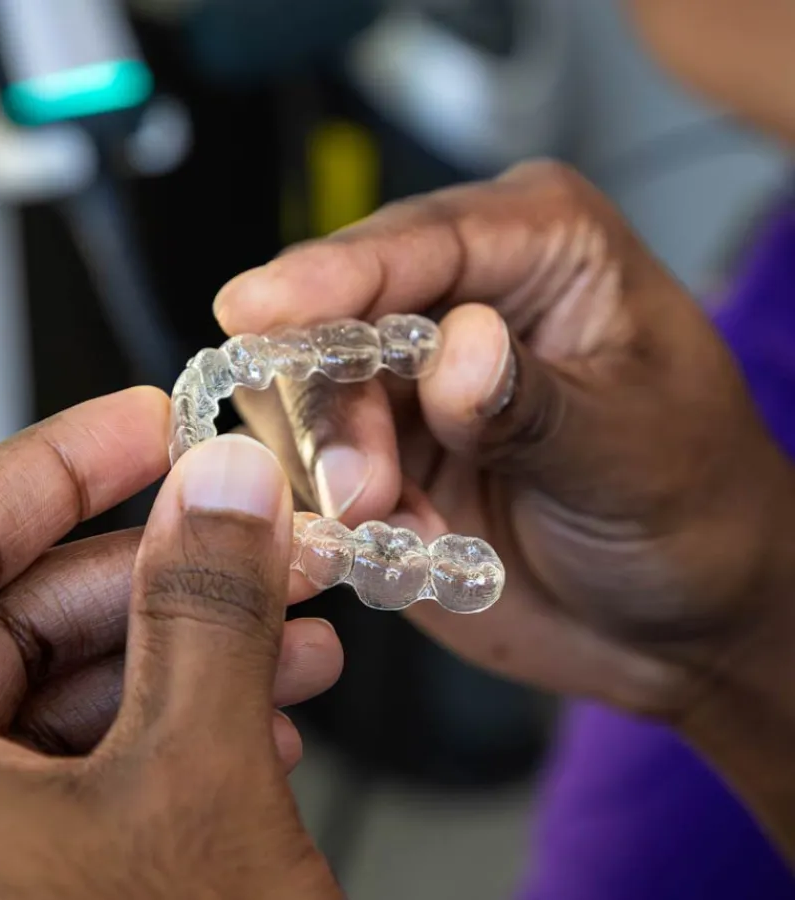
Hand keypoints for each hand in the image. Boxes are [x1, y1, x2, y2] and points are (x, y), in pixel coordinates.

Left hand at [0, 389, 341, 897]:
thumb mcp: (194, 789)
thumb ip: (209, 612)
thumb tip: (224, 487)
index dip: (64, 462)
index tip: (151, 422)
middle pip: (15, 615)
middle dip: (167, 573)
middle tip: (259, 540)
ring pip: (59, 690)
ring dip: (190, 654)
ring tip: (292, 643)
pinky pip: (72, 765)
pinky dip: (170, 733)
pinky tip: (260, 725)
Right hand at [213, 160, 794, 721]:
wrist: (675, 619)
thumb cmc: (693, 506)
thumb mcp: (631, 451)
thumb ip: (534, 403)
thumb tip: (453, 353)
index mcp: (542, 250)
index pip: (420, 241)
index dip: (332, 275)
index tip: (257, 309)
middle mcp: (461, 302)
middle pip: (339, 317)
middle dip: (334, 406)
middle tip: (361, 489)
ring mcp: (413, 385)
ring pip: (310, 399)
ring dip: (333, 469)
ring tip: (393, 524)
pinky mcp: (384, 454)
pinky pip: (316, 472)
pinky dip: (337, 516)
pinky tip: (398, 544)